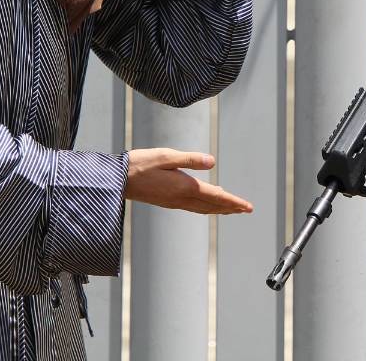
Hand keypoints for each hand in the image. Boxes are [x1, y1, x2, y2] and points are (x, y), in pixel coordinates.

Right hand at [124, 148, 252, 214]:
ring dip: (219, 209)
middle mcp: (181, 198)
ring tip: (232, 208)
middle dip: (231, 207)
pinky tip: (206, 203)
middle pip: (212, 206)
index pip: (216, 196)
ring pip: (203, 209)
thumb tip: (212, 162)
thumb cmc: (140, 164)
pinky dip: (206, 207)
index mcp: (184, 187)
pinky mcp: (167, 201)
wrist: (118, 180)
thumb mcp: (166, 156)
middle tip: (246, 209)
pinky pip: (193, 208)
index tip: (248, 207)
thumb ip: (190, 159)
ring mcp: (174, 202)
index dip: (234, 201)